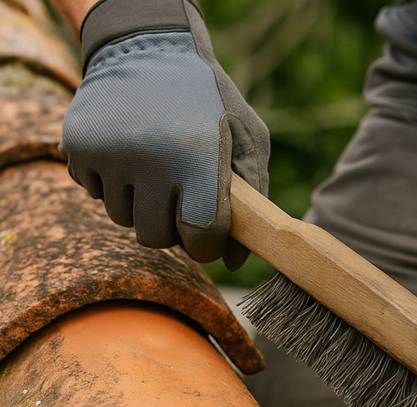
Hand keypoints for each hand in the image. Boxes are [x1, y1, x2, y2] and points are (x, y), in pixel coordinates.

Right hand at [60, 0, 268, 268]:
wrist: (150, 48)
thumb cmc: (210, 102)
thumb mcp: (247, 139)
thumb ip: (252, 200)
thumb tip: (235, 262)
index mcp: (198, 156)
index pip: (199, 236)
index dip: (207, 245)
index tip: (209, 235)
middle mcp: (149, 155)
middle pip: (156, 237)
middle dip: (172, 227)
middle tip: (182, 196)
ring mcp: (108, 151)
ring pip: (123, 219)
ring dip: (141, 204)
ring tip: (156, 166)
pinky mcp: (77, 145)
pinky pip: (95, 194)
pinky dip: (112, 183)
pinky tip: (129, 152)